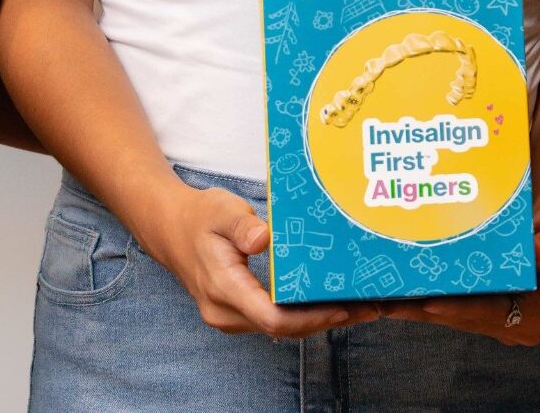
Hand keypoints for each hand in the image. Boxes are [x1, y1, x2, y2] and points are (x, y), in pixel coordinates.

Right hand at [141, 183, 379, 338]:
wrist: (171, 228)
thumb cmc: (199, 216)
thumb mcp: (220, 210)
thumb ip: (242, 224)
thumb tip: (264, 239)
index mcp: (223, 288)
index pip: (271, 317)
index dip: (310, 318)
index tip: (342, 307)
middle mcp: (226, 313)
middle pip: (281, 328)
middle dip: (325, 320)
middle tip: (368, 306)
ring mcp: (230, 317)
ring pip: (279, 327)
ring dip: (317, 319)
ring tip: (358, 305)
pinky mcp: (237, 312)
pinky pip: (273, 319)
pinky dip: (302, 313)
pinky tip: (327, 301)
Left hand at [386, 206, 539, 345]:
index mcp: (537, 315)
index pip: (491, 314)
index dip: (459, 308)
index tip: (429, 302)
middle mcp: (516, 324)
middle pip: (464, 317)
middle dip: (426, 309)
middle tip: (389, 301)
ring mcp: (499, 319)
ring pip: (453, 314)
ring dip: (419, 306)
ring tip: (383, 297)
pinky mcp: (485, 309)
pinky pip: (452, 304)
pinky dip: (427, 296)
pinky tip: (399, 288)